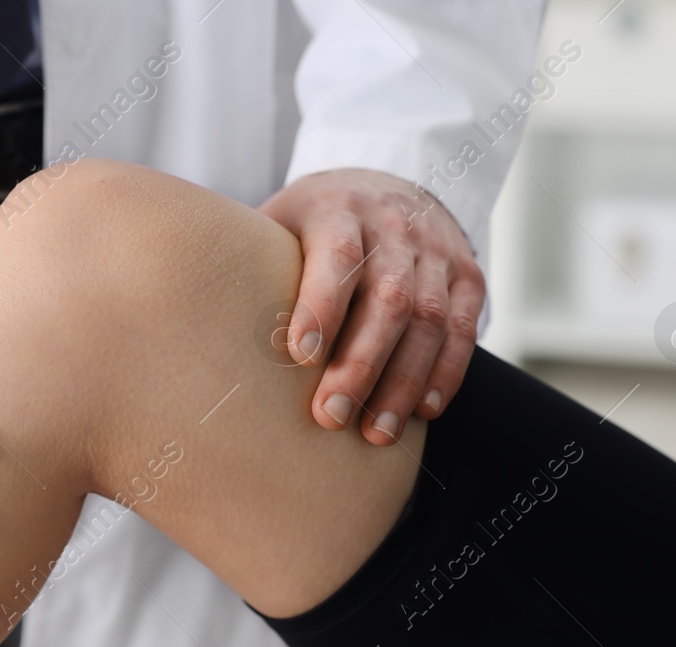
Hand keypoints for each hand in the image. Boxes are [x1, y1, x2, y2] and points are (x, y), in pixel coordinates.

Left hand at [260, 168, 484, 445]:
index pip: (337, 255)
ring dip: (404, 383)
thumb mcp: (278, 223)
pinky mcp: (467, 273)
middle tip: (331, 416)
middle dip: (361, 364)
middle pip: (388, 299)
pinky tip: (422, 411)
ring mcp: (436, 249)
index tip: (300, 356)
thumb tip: (207, 334)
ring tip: (376, 434)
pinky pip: (465, 327)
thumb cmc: (312, 224)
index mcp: (338, 206)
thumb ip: (256, 267)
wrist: (385, 183)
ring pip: (430, 320)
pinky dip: (446, 372)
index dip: (321, 305)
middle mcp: (394, 223)